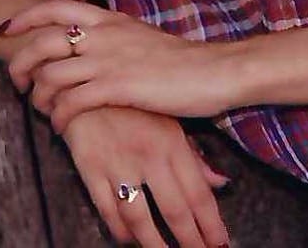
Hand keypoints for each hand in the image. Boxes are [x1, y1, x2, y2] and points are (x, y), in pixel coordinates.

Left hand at [2, 0, 237, 129]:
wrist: (215, 71)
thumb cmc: (183, 61)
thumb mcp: (142, 38)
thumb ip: (115, 38)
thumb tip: (92, 42)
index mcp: (110, 20)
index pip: (57, 7)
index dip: (26, 17)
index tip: (7, 29)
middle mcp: (105, 35)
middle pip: (43, 42)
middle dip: (21, 64)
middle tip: (18, 83)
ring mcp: (110, 60)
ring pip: (51, 75)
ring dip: (39, 97)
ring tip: (43, 111)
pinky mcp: (119, 87)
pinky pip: (72, 102)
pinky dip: (59, 116)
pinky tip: (62, 126)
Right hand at [57, 105, 230, 247]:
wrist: (86, 78)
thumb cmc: (135, 100)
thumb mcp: (170, 119)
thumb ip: (194, 155)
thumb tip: (221, 184)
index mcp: (172, 142)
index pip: (198, 194)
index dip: (211, 225)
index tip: (220, 245)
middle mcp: (148, 156)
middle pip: (174, 211)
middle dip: (190, 242)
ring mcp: (118, 163)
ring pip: (140, 218)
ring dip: (155, 245)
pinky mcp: (90, 168)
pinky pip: (107, 210)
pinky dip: (119, 230)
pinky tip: (130, 240)